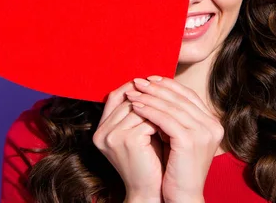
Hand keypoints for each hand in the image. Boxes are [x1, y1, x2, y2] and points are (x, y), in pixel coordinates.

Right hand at [93, 81, 164, 202]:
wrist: (149, 192)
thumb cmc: (148, 162)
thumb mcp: (139, 135)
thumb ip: (138, 114)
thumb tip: (151, 84)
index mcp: (100, 130)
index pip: (114, 96)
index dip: (132, 87)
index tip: (153, 83)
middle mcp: (101, 132)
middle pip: (127, 99)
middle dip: (148, 94)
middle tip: (168, 89)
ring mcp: (112, 136)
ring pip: (139, 107)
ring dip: (158, 105)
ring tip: (173, 103)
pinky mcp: (127, 140)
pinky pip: (148, 120)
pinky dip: (162, 119)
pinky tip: (174, 120)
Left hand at [126, 76, 223, 202]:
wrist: (183, 197)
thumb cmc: (176, 169)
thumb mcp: (178, 137)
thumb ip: (174, 118)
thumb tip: (154, 94)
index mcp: (212, 123)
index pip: (188, 95)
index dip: (168, 85)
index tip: (150, 79)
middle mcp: (212, 126)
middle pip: (180, 98)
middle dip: (156, 88)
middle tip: (138, 80)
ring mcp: (202, 133)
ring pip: (171, 107)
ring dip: (149, 97)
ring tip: (132, 92)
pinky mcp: (189, 141)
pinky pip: (165, 120)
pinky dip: (148, 111)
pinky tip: (135, 107)